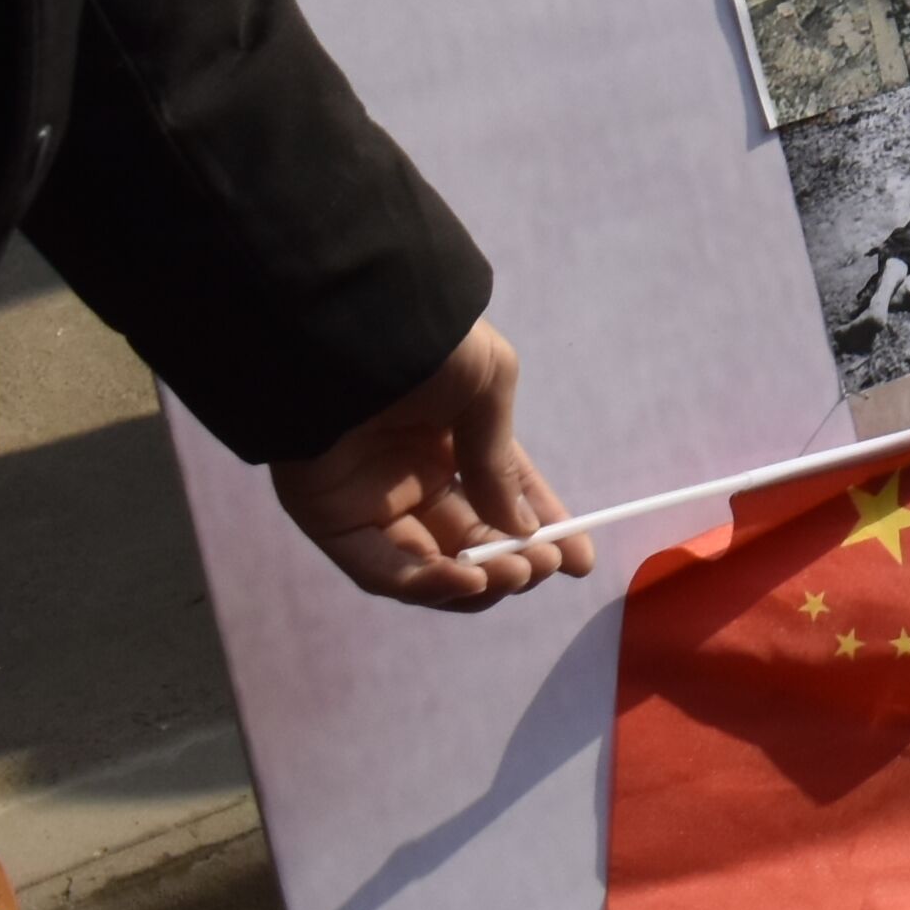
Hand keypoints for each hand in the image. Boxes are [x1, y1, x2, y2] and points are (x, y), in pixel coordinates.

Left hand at [274, 316, 588, 609]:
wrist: (354, 324)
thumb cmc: (429, 344)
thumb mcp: (488, 387)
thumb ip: (499, 463)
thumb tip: (522, 530)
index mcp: (448, 436)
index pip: (499, 498)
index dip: (539, 529)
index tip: (578, 560)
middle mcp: (410, 474)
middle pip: (467, 539)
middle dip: (513, 559)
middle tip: (544, 566)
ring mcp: (370, 500)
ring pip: (428, 565)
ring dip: (477, 581)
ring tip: (516, 572)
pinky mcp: (331, 520)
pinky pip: (382, 568)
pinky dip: (427, 584)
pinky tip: (471, 579)